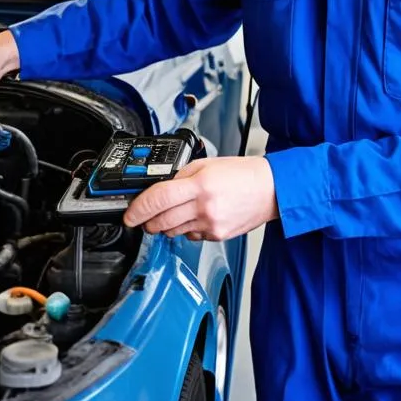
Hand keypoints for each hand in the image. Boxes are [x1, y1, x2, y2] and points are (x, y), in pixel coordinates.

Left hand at [122, 156, 278, 240]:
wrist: (271, 189)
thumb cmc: (242, 174)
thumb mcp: (207, 165)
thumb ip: (181, 177)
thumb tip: (160, 189)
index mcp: (200, 185)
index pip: (159, 199)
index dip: (138, 209)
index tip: (129, 215)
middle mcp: (205, 207)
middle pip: (162, 221)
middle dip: (147, 222)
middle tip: (143, 218)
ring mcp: (212, 224)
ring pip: (174, 231)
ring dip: (165, 226)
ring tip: (171, 215)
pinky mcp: (218, 235)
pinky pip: (192, 236)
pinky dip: (187, 229)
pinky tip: (194, 218)